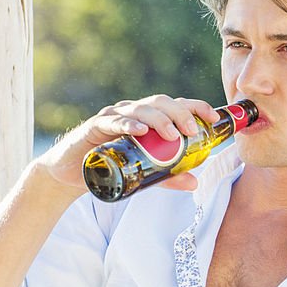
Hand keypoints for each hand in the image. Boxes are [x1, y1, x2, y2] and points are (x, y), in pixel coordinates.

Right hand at [35, 94, 221, 192]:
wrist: (71, 174)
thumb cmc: (112, 166)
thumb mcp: (146, 174)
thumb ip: (169, 177)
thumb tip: (195, 183)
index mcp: (148, 119)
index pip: (176, 105)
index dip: (196, 106)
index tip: (214, 118)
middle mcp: (133, 113)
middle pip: (161, 103)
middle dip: (180, 113)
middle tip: (193, 131)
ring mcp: (113, 117)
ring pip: (139, 109)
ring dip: (159, 120)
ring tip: (173, 135)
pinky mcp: (94, 127)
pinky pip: (112, 121)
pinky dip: (127, 124)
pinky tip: (139, 131)